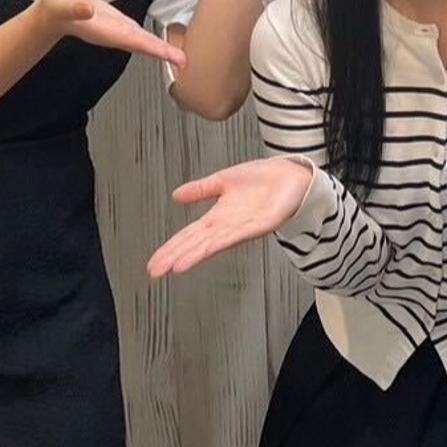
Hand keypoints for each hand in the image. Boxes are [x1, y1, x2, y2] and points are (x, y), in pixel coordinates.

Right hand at [37, 0, 184, 67]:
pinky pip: (138, 33)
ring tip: (179, 57)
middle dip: (163, 54)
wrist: (52, 11)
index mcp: (104, 31)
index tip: (170, 57)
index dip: (153, 49)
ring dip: (160, 49)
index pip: (134, 41)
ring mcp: (116, 30)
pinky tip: (162, 44)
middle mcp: (113, 34)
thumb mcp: (62, 4)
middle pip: (142, 45)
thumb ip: (74, 7)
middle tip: (184, 62)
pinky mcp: (117, 23)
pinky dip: (151, 39)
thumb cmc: (54, 8)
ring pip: (142, 41)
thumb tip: (87, 9)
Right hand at [146, 157, 314, 277]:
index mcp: (219, 216)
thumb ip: (201, 189)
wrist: (292, 174)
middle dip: (175, 256)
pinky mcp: (259, 225)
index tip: (154, 263)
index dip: (171, 247)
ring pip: (212, 244)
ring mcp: (243, 227)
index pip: (189, 235)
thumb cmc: (263, 179)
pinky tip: (204, 251)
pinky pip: (235, 235)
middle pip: (196, 244)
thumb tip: (176, 195)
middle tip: (154, 271)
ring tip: (173, 267)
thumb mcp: (224, 180)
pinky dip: (217, 244)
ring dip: (192, 255)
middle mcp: (228, 226)